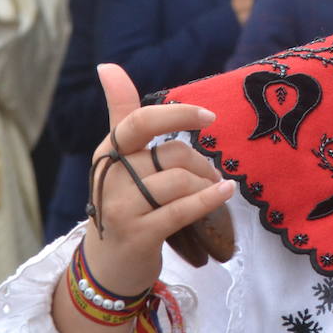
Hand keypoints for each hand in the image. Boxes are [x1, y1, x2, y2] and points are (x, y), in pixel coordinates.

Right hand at [81, 64, 233, 295]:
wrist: (108, 266)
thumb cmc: (123, 204)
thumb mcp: (119, 160)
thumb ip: (122, 114)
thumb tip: (108, 65)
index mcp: (108, 153)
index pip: (138, 121)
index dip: (176, 114)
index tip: (208, 115)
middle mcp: (110, 177)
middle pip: (171, 153)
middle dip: (200, 162)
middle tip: (210, 173)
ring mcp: (120, 208)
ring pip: (180, 181)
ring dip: (205, 184)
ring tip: (211, 190)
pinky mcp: (137, 234)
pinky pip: (182, 210)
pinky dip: (209, 199)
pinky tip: (225, 192)